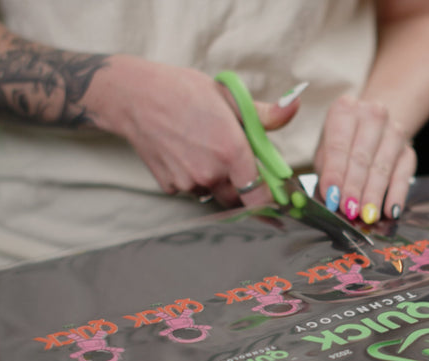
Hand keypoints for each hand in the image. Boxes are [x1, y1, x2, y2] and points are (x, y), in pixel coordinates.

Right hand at [92, 56, 298, 207]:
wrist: (135, 98)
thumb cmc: (183, 92)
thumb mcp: (229, 96)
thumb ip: (265, 114)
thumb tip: (294, 107)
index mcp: (231, 152)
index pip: (260, 196)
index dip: (269, 201)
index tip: (273, 197)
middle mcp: (210, 174)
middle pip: (238, 197)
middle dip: (241, 185)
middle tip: (233, 160)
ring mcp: (188, 183)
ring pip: (213, 193)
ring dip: (216, 181)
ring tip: (204, 149)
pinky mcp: (170, 187)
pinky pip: (192, 190)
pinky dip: (193, 179)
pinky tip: (185, 154)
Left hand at [315, 95, 415, 222]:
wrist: (371, 124)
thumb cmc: (341, 142)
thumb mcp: (324, 150)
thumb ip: (327, 172)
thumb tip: (332, 198)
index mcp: (344, 110)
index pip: (339, 146)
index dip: (335, 174)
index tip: (332, 197)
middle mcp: (372, 114)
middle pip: (362, 158)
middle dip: (354, 188)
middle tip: (349, 210)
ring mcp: (394, 130)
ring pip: (383, 167)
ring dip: (374, 194)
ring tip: (367, 215)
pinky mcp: (408, 149)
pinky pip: (404, 174)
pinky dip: (397, 194)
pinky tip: (391, 211)